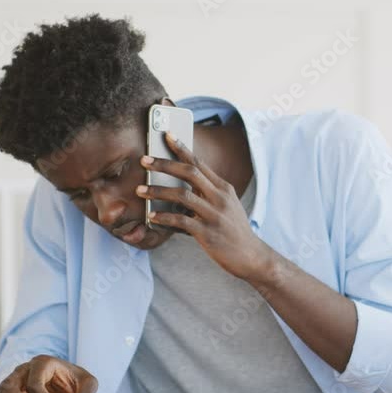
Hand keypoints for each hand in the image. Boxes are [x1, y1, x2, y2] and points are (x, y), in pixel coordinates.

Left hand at [137, 131, 271, 279]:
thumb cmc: (234, 231)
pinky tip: (152, 216)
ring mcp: (214, 215)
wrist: (251, 256)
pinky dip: (164, 217)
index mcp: (224, 188)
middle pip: (190, 172)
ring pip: (182, 195)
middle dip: (164, 164)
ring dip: (158, 191)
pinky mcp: (208, 233)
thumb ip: (207, 194)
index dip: (182, 148)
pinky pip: (181, 221)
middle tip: (144, 160)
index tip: (166, 136)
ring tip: (140, 190)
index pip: (200, 163)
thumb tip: (180, 187)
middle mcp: (220, 197)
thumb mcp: (226, 207)